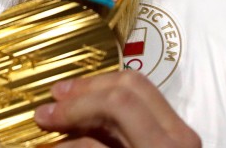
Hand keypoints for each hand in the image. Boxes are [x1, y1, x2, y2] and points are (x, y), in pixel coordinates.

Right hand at [33, 70, 201, 147]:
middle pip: (129, 85)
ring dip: (96, 90)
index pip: (119, 104)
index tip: (43, 119)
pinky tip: (87, 114)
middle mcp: (177, 134)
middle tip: (52, 99)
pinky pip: (144, 106)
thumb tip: (53, 140)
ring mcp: (182, 133)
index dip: (76, 107)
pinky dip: (110, 105)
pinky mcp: (179, 136)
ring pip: (138, 88)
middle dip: (85, 89)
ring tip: (65, 100)